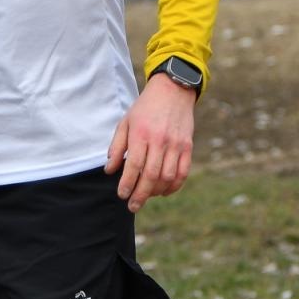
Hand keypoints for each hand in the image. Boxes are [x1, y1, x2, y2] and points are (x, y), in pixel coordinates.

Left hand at [105, 73, 195, 211]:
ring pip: (168, 177)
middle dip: (140, 195)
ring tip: (146, 197)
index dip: (127, 183)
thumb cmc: (145, 108)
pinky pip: (183, 172)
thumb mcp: (125, 122)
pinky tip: (163, 191)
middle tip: (132, 206)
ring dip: (156, 192)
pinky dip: (174, 186)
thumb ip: (117, 146)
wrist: (173, 91)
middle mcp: (160, 140)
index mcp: (141, 134)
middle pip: (151, 175)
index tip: (122, 195)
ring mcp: (176, 144)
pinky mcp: (188, 146)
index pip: (134, 165)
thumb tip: (110, 170)